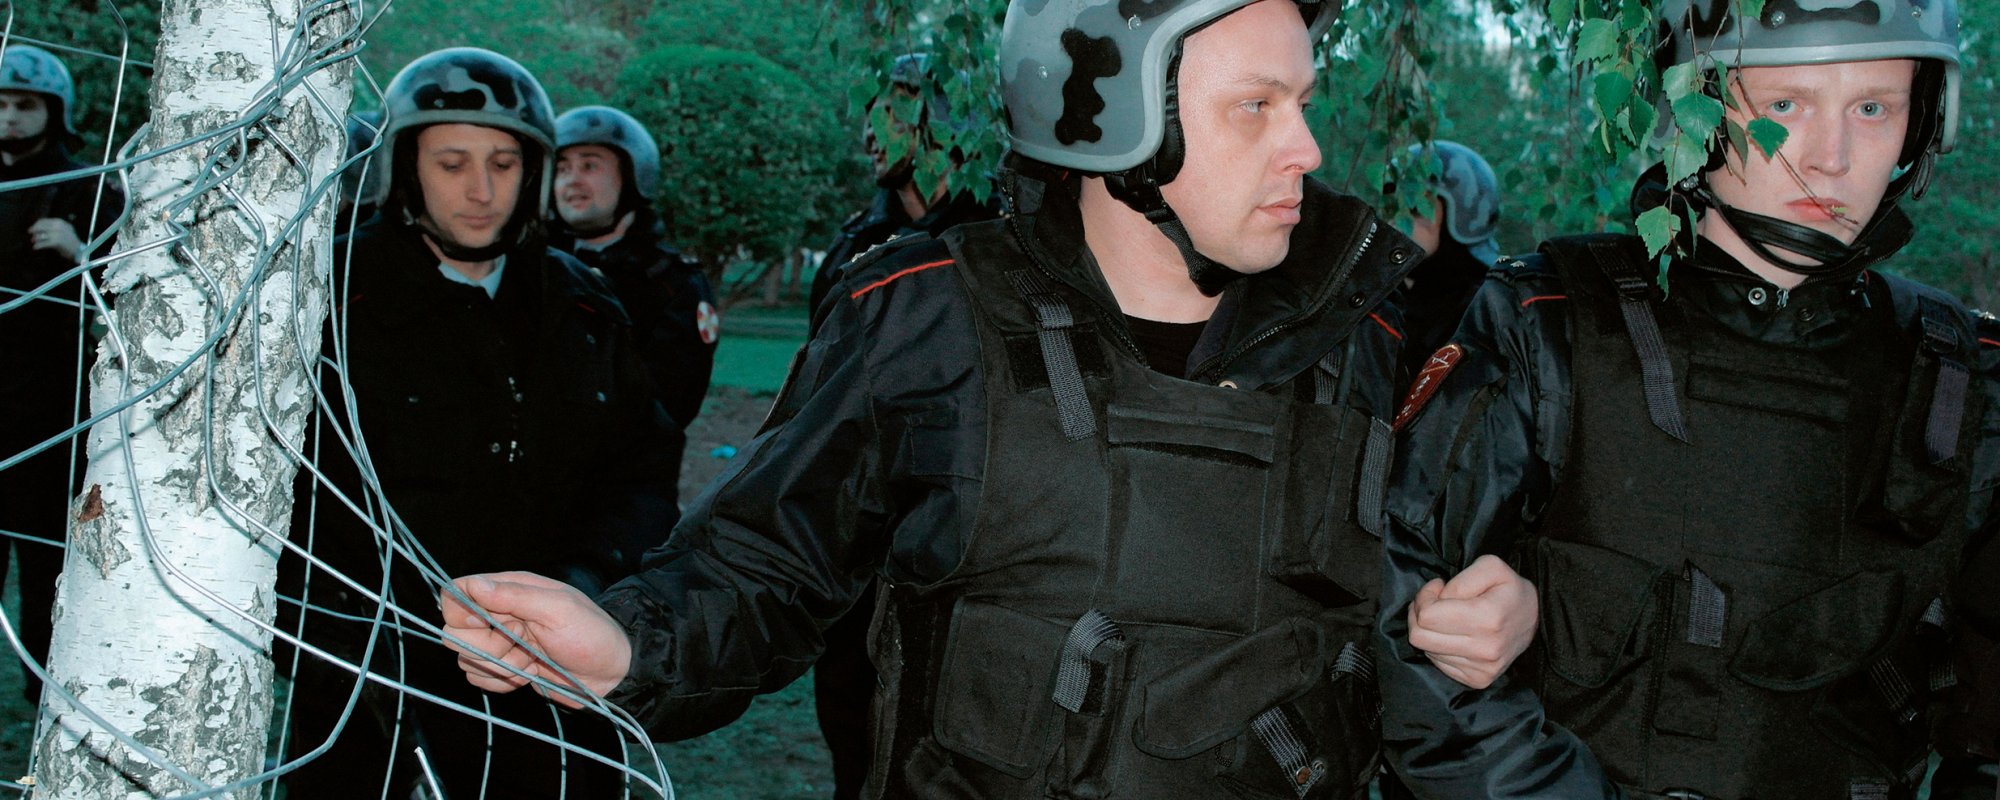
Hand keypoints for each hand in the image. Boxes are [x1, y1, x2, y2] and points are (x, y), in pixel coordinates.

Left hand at [27, 218, 82, 260]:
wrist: (80, 250)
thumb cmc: (70, 241)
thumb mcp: (63, 230)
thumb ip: (53, 227)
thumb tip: (37, 227)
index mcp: (60, 222)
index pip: (43, 221)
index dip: (36, 224)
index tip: (31, 229)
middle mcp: (59, 226)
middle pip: (41, 226)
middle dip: (34, 230)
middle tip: (30, 234)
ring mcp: (58, 234)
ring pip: (41, 235)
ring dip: (36, 238)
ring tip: (33, 241)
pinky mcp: (57, 242)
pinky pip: (44, 243)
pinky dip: (38, 245)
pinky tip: (35, 247)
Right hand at [440, 571, 633, 707]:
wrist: (611, 672)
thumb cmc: (591, 633)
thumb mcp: (558, 609)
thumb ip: (515, 596)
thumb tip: (475, 586)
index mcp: (510, 590)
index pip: (457, 593)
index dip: (461, 611)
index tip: (485, 624)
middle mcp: (499, 615)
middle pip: (454, 632)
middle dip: (486, 646)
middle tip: (522, 645)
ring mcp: (500, 644)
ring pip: (466, 659)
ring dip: (500, 666)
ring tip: (532, 660)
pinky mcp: (504, 669)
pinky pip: (479, 680)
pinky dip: (502, 682)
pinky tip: (529, 674)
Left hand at [1407, 554, 1538, 689]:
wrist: (1536, 621)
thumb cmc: (1510, 589)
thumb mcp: (1491, 567)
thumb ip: (1461, 580)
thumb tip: (1439, 599)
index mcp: (1488, 618)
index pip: (1427, 616)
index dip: (1425, 597)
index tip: (1438, 588)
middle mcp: (1485, 650)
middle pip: (1420, 636)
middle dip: (1419, 614)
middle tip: (1434, 602)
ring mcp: (1482, 669)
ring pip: (1426, 650)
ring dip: (1430, 631)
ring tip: (1448, 618)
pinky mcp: (1478, 680)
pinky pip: (1438, 663)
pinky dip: (1440, 646)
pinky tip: (1455, 635)